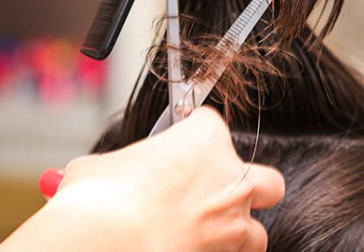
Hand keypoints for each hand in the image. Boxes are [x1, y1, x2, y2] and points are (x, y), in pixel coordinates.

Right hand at [0, 107, 284, 251]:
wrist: (102, 243)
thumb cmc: (100, 199)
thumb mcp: (98, 165)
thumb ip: (117, 164)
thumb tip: (105, 174)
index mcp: (205, 139)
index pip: (212, 124)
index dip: (192, 137)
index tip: (177, 148)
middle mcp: (230, 178)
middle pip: (264, 179)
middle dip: (244, 186)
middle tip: (213, 192)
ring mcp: (232, 223)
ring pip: (256, 230)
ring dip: (235, 231)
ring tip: (205, 234)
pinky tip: (196, 251)